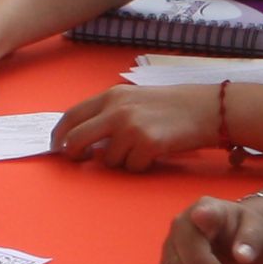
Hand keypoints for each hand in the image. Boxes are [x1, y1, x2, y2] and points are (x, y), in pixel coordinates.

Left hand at [52, 80, 232, 170]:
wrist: (205, 108)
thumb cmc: (170, 105)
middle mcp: (117, 110)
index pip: (72, 116)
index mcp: (111, 96)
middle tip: (80, 159)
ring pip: (107, 159)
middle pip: (77, 139)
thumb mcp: (134, 99)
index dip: (60, 134)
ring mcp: (131, 128)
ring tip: (139, 149)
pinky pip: (131, 167)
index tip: (57, 146)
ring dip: (119, 160)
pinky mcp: (147, 145)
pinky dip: (140, 165)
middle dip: (74, 153)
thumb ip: (109, 113)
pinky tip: (153, 153)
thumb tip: (84, 136)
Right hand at [159, 190, 262, 263]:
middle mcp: (180, 224)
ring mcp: (168, 246)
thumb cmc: (244, 231)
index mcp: (206, 208)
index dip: (201, 216)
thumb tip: (243, 256)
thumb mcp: (257, 229)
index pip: (202, 213)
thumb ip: (252, 239)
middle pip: (191, 261)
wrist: (231, 239)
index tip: (202, 215)